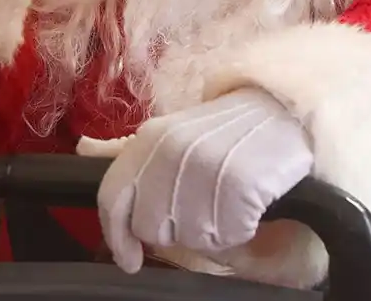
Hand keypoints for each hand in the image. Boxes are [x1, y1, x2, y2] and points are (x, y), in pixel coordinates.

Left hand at [79, 89, 313, 272]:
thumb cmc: (227, 130)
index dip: (116, 236)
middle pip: (152, 228)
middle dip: (177, 231)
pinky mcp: (239, 183)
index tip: (129, 260)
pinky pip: (229, 235)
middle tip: (204, 208)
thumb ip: (128, 150)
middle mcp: (171, 151)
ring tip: (230, 202)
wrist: (286, 110)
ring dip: (214, 232)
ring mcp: (205, 166)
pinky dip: (241, 229)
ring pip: (192, 238)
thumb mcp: (173, 133)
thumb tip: (84, 149)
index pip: (112, 197)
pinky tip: (250, 205)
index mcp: (148, 140)